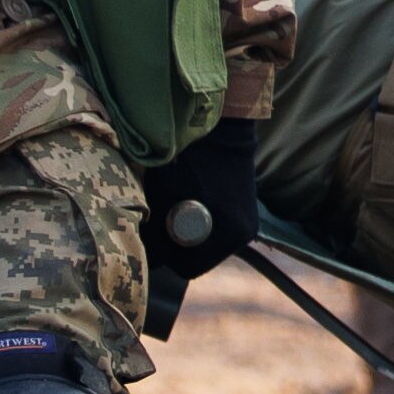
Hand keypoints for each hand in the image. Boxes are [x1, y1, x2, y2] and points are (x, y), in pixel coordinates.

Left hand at [141, 113, 261, 282]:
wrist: (218, 125)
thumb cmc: (185, 161)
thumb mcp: (162, 199)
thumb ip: (155, 234)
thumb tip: (144, 259)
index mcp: (228, 236)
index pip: (189, 268)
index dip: (166, 256)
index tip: (155, 237)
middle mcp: (243, 235)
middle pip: (201, 258)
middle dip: (179, 246)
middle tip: (162, 222)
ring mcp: (249, 223)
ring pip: (210, 245)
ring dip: (191, 234)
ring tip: (177, 208)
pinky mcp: (248, 210)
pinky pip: (220, 229)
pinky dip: (204, 222)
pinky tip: (192, 200)